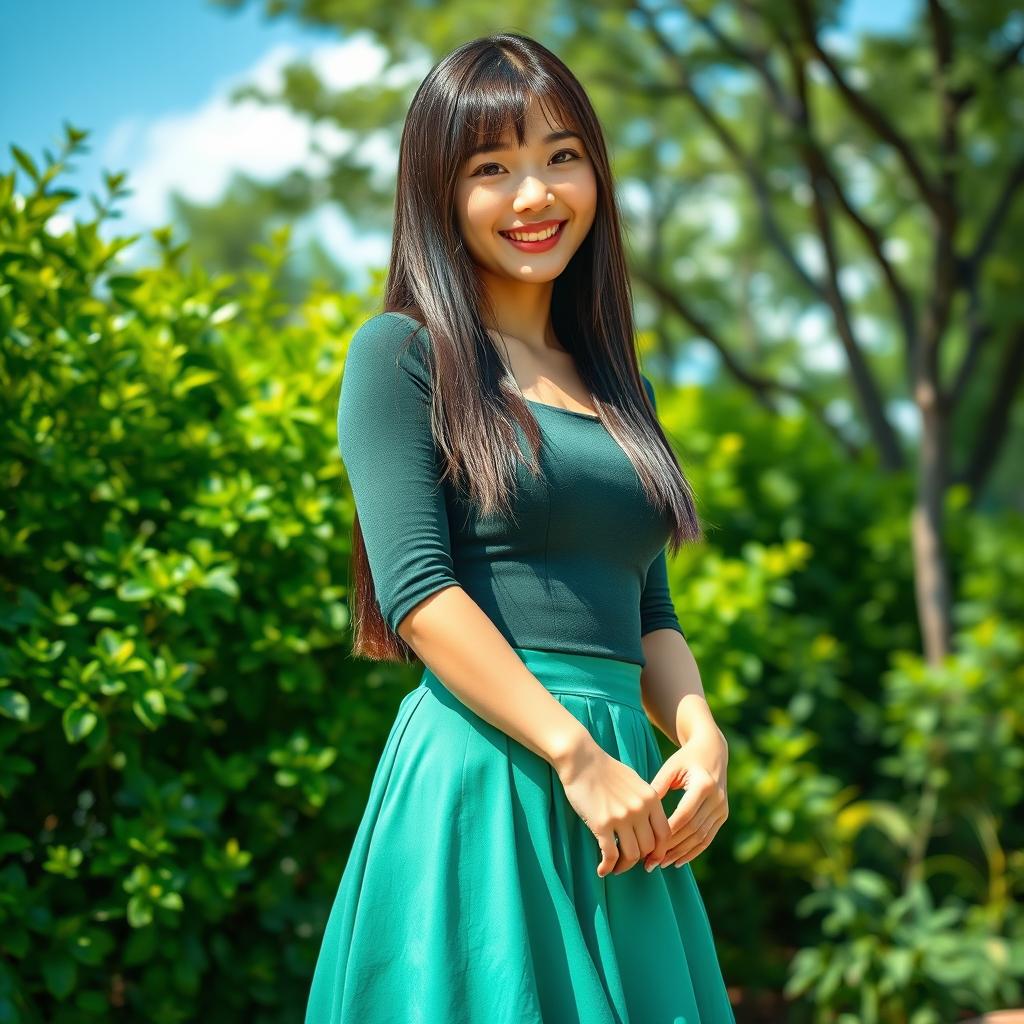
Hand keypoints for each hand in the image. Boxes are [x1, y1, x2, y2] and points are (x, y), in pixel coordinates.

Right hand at [555, 742, 671, 877]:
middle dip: (640, 860)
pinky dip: (607, 867)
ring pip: (632, 855)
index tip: (651, 860)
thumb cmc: (605, 770)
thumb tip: (650, 825)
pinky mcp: (601, 824)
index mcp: (650, 798)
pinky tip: (601, 870)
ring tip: (615, 868)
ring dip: (623, 867)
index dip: (659, 852)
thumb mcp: (634, 781)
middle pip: (649, 847)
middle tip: (629, 862)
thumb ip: (646, 802)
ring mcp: (621, 817)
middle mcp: (640, 809)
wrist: (581, 759)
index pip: (665, 834)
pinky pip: (610, 855)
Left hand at [643, 728, 728, 869]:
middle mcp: (717, 798)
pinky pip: (708, 838)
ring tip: (660, 864)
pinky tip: (677, 861)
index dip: (667, 833)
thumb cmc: (684, 758)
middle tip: (651, 862)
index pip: (685, 815)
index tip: (649, 846)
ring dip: (680, 853)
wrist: (712, 751)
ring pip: (701, 838)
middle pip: (692, 830)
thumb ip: (657, 788)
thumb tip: (639, 815)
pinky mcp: (723, 815)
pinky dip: (692, 852)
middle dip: (671, 848)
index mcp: (703, 785)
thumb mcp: (670, 768)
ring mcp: (722, 808)